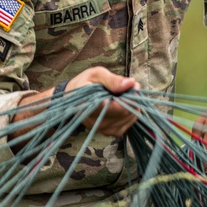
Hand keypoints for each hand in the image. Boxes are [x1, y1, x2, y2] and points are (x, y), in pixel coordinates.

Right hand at [12, 66, 138, 139]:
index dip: (129, 96)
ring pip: (130, 118)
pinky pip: (129, 123)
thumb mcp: (96, 74)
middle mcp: (97, 121)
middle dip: (133, 98)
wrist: (73, 99)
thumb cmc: (84, 83)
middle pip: (126, 112)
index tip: (132, 85)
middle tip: (131, 86)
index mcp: (90, 105)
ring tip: (125, 93)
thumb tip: (131, 83)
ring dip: (133, 105)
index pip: (117, 107)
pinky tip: (124, 103)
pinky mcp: (110, 132)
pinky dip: (131, 112)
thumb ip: (113, 79)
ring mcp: (104, 129)